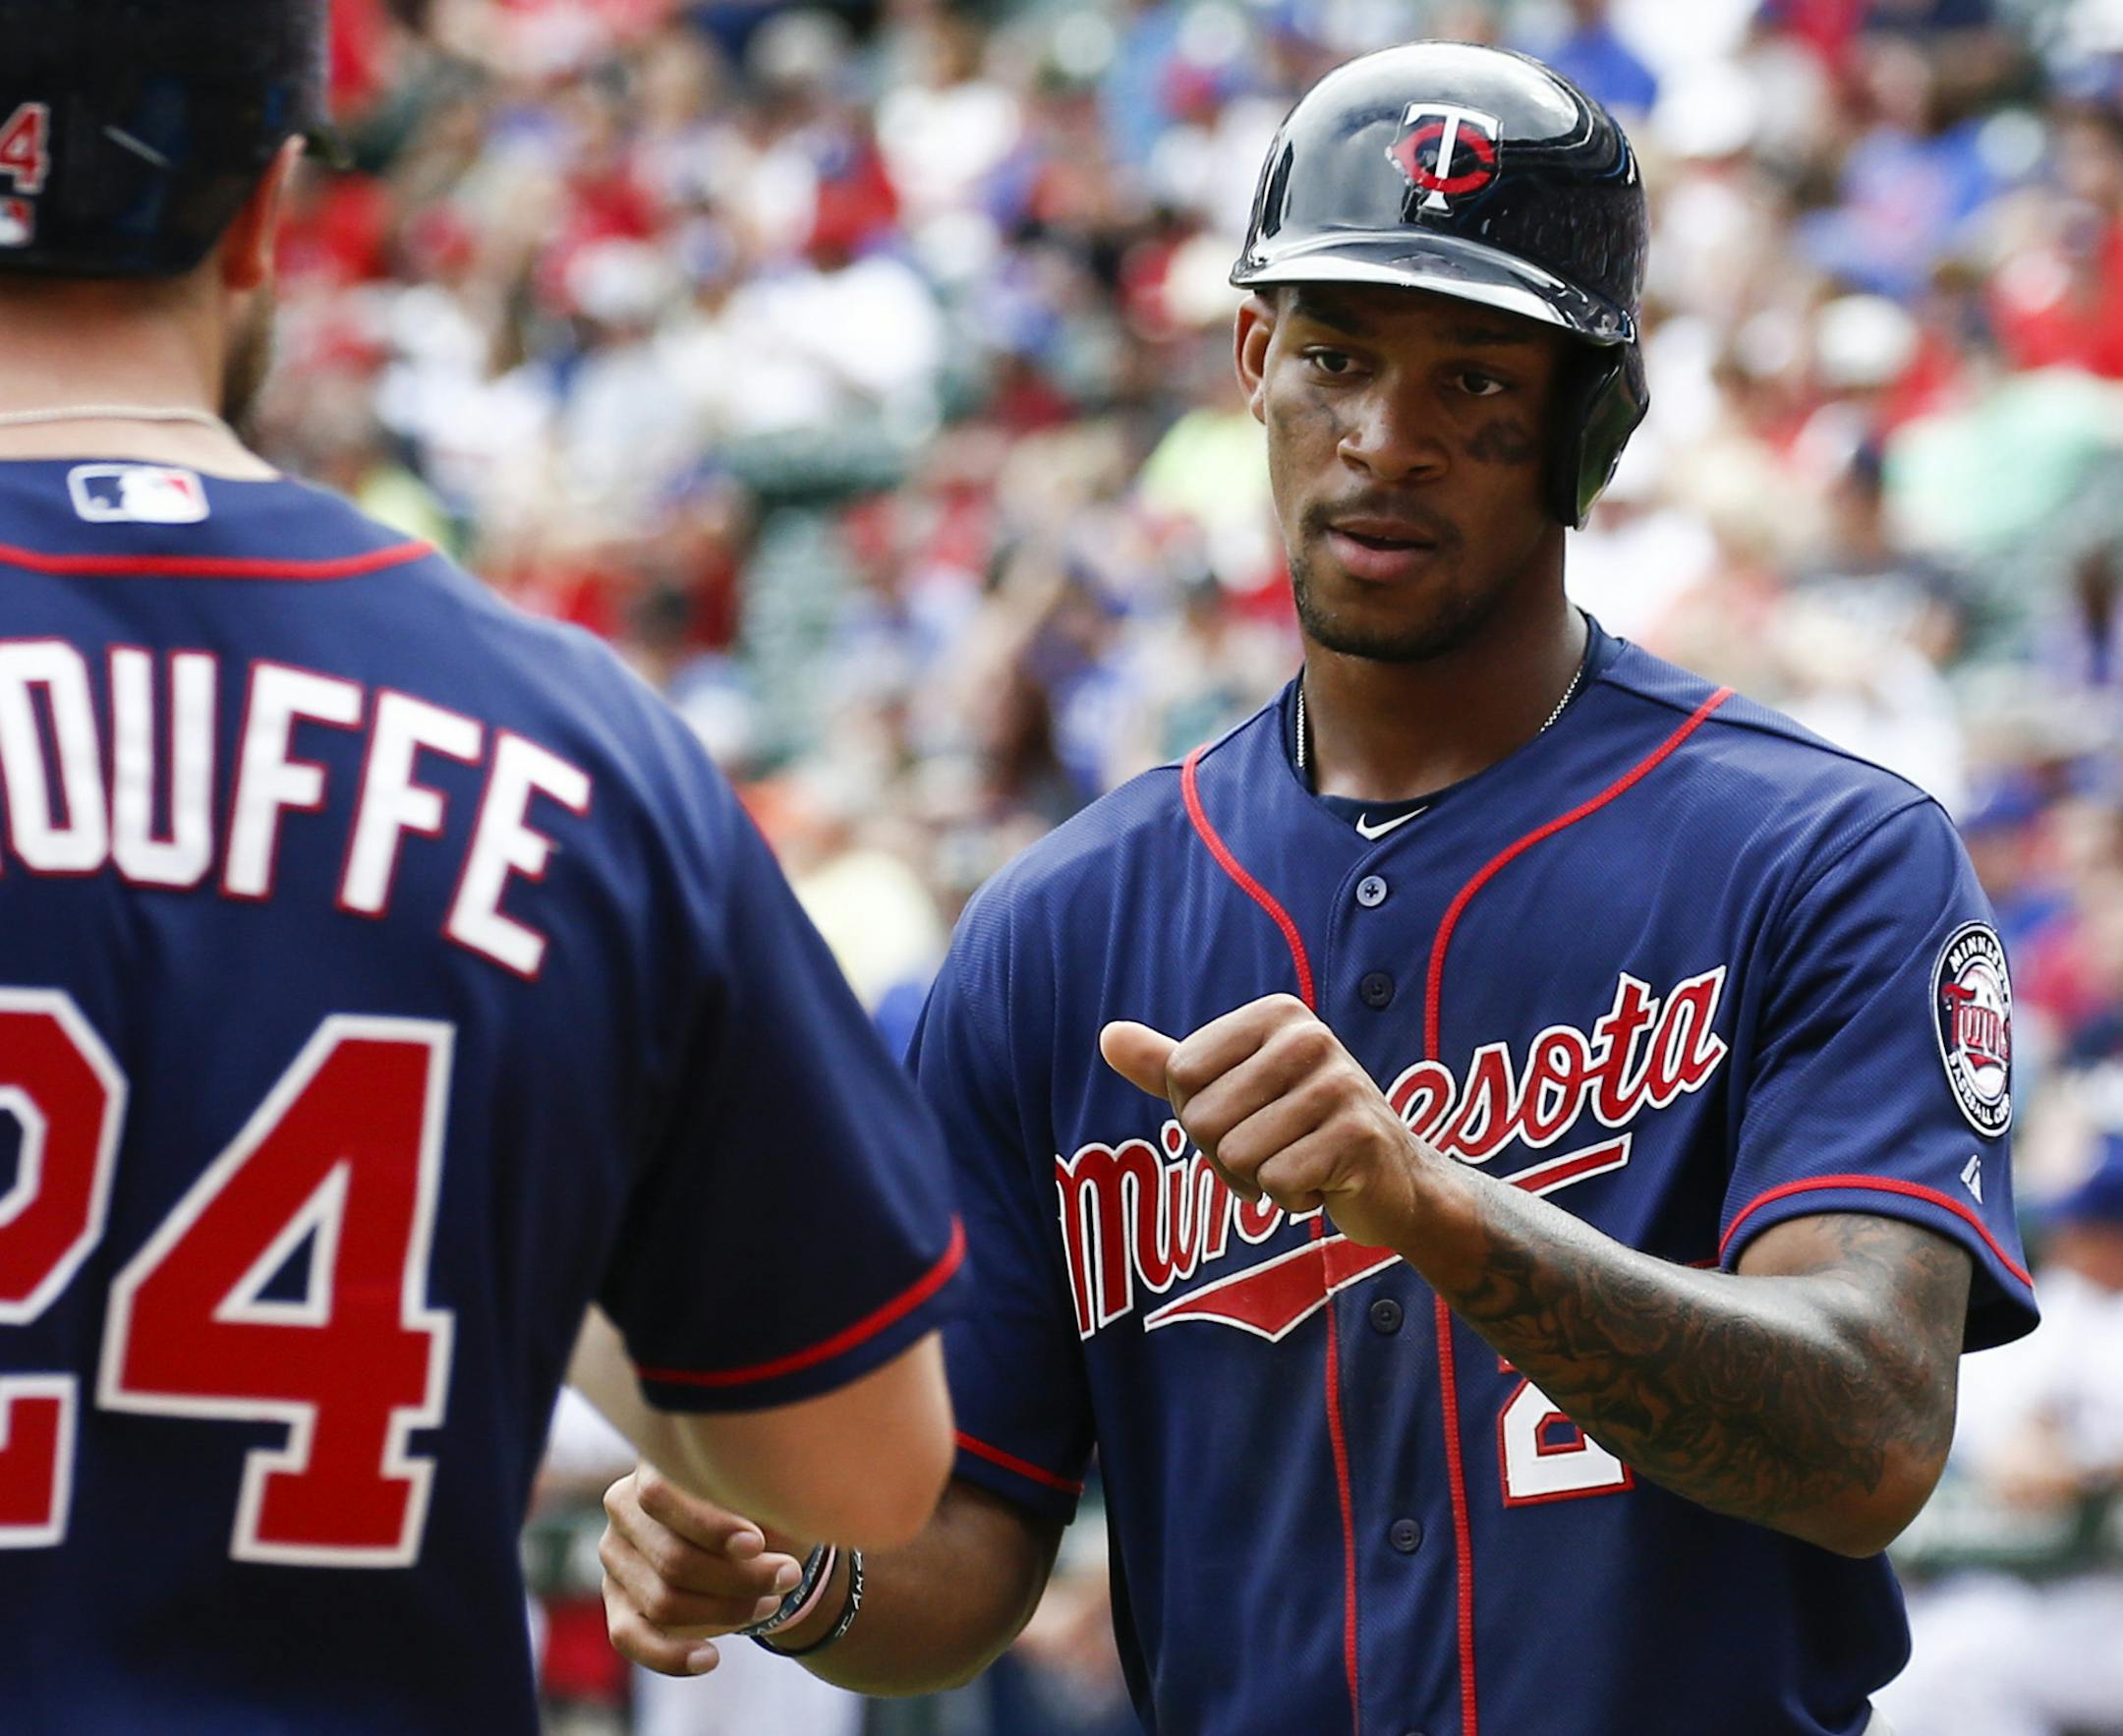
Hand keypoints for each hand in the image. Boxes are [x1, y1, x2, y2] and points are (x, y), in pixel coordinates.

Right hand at [599, 1463, 807, 1677]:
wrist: (759, 1537)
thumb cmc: (764, 1502)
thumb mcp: (766, 1490)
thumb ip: (756, 1497)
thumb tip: (763, 1531)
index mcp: (654, 1464)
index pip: (661, 1495)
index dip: (709, 1525)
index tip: (757, 1544)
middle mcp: (624, 1506)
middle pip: (672, 1558)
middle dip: (739, 1577)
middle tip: (788, 1576)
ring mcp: (616, 1555)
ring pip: (662, 1601)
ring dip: (725, 1610)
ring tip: (770, 1602)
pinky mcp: (617, 1601)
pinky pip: (630, 1638)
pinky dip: (672, 1656)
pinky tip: (710, 1659)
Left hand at [1099, 994, 1425, 1249]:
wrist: (1392, 1180)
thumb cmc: (1299, 1130)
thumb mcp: (1233, 1090)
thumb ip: (1169, 1066)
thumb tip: (1107, 1036)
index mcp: (1274, 1015)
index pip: (1180, 1075)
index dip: (1198, 1115)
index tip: (1246, 1116)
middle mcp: (1309, 1037)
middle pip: (1203, 1117)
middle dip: (1226, 1154)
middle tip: (1275, 1148)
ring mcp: (1339, 1085)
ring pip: (1237, 1155)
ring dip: (1260, 1180)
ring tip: (1301, 1163)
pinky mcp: (1359, 1137)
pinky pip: (1276, 1183)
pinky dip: (1291, 1199)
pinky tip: (1323, 1182)